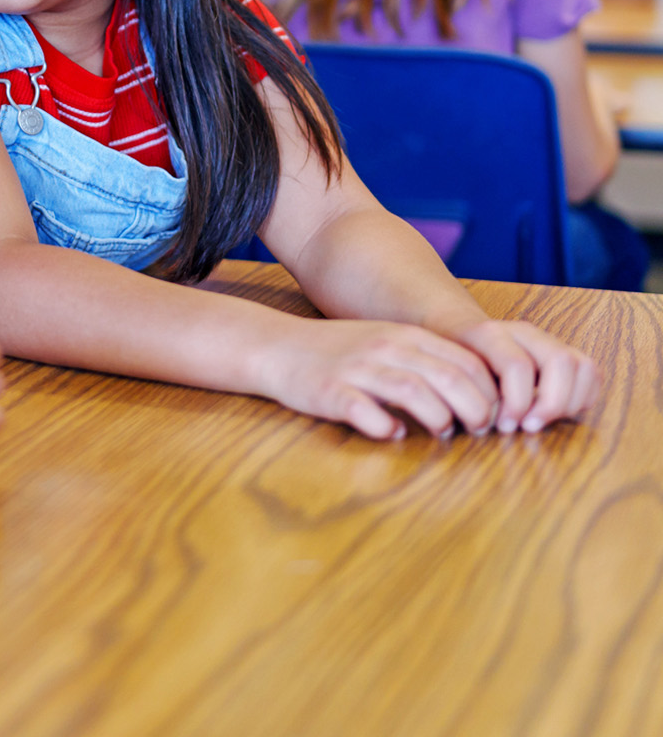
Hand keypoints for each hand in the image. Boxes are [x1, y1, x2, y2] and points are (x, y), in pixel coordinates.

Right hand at [261, 318, 503, 440]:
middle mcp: (385, 347)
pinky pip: (368, 413)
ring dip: (439, 420)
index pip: (466, 362)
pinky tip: (391, 432)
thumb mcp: (385, 343)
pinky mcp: (332, 391)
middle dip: (475, 411)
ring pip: (416, 393)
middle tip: (476, 431)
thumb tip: (471, 395)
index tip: (491, 415)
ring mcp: (358, 369)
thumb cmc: (337, 352)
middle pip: (450, 378)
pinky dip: (387, 428)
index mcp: (404, 335)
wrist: (276, 347)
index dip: (489, 392)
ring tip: (441, 433)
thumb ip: (424, 361)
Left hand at [450, 319, 599, 433]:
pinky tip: (559, 413)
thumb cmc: (452, 359)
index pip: (518, 365)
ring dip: (569, 402)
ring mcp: (545, 338)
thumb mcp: (450, 372)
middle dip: (551, 403)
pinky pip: (590, 371)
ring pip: (581, 365)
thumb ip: (470, 392)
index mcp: (490, 334)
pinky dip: (583, 396)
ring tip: (543, 420)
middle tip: (529, 427)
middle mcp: (523, 331)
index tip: (505, 427)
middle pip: (561, 361)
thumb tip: (493, 423)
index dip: (517, 402)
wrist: (455, 328)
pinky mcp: (561, 350)